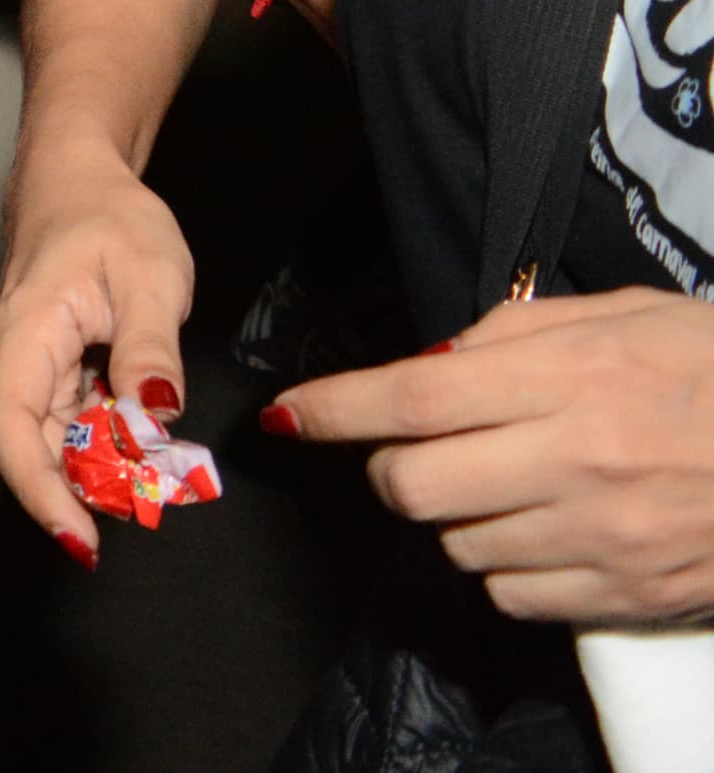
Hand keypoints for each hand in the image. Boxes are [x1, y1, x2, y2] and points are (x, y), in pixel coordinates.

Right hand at [0, 136, 197, 564]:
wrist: (78, 179)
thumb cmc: (109, 218)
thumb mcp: (150, 276)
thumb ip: (150, 349)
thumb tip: (155, 418)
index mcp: (26, 333)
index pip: (9, 426)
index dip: (40, 490)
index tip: (82, 538)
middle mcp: (12, 358)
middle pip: (25, 445)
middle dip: (77, 493)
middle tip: (143, 514)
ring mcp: (28, 366)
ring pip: (48, 438)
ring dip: (94, 471)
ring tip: (153, 485)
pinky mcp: (48, 370)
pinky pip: (68, 421)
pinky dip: (104, 445)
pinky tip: (144, 446)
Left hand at [272, 292, 713, 621]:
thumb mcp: (620, 317)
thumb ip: (513, 335)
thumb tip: (428, 361)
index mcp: (571, 380)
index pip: (411, 397)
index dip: (332, 407)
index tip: (286, 415)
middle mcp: (577, 463)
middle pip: (412, 487)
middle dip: (392, 468)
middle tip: (418, 448)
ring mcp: (603, 538)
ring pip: (457, 546)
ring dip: (457, 517)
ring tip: (508, 483)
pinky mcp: (628, 595)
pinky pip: (514, 597)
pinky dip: (508, 568)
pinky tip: (544, 532)